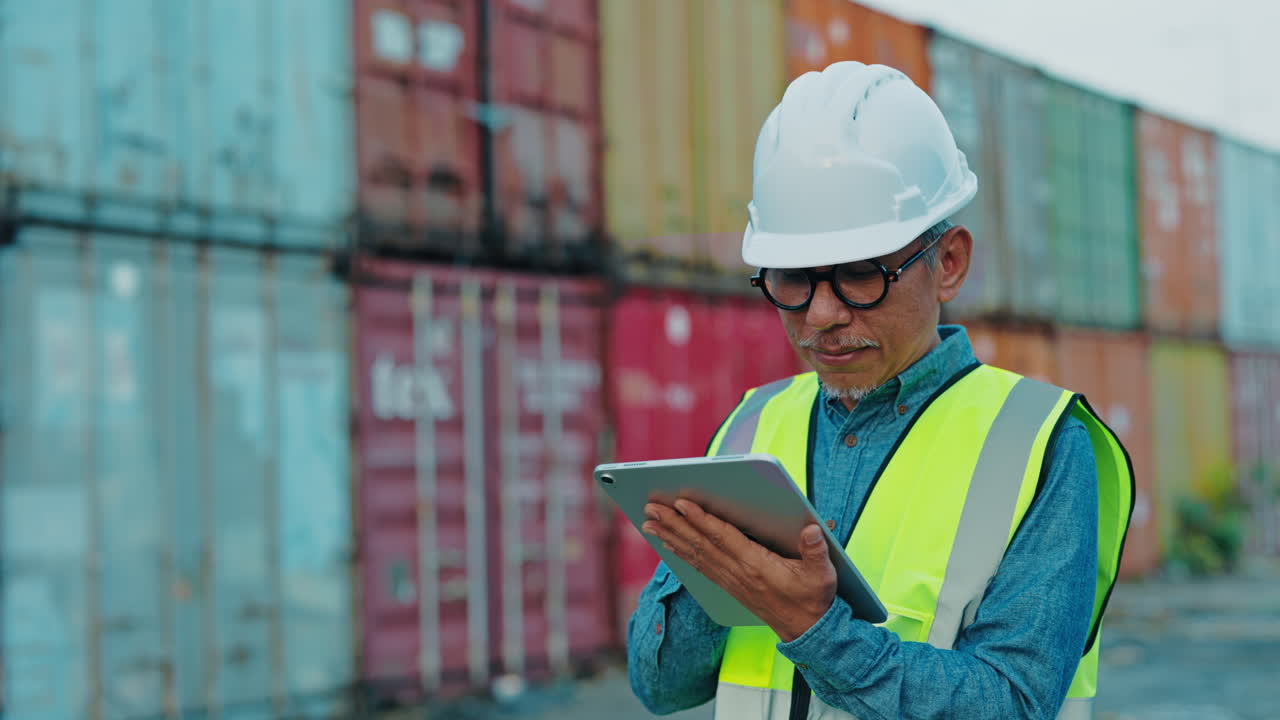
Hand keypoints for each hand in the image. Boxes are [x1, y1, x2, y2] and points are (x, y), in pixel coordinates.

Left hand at [641, 498, 836, 642]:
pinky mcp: (729, 586)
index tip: (681, 503)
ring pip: (695, 554)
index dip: (701, 520)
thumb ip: (817, 550)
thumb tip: (813, 529)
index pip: (722, 538)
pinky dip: (682, 553)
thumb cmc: (813, 599)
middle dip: (674, 524)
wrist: (807, 632)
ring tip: (649, 522)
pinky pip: (700, 566)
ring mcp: (731, 581)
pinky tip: (669, 544)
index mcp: (757, 566)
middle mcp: (738, 573)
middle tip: (651, 508)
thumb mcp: (822, 574)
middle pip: (700, 544)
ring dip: (671, 536)